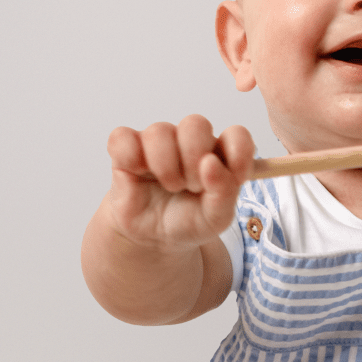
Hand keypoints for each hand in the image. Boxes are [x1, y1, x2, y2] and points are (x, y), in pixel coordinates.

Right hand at [106, 115, 254, 250]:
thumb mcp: (216, 217)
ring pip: (160, 131)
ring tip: (171, 186)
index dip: (238, 152)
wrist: (155, 237)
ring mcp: (159, 141)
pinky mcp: (127, 148)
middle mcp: (191, 140)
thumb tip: (210, 163)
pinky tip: (139, 174)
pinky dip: (131, 158)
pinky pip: (123, 137)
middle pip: (195, 124)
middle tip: (193, 187)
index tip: (236, 177)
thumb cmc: (189, 220)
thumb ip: (225, 192)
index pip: (236, 134)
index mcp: (220, 153)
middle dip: (194, 160)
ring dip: (166, 166)